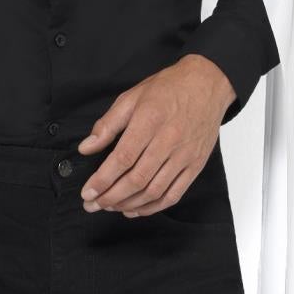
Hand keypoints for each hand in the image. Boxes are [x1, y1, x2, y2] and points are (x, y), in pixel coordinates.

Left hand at [76, 54, 234, 215]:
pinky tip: (135, 209)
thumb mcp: (132, 97)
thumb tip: (86, 148)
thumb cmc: (168, 89)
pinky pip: (174, 194)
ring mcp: (185, 156)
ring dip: (128, 204)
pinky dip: (153, 207)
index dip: (103, 179)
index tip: (88, 192)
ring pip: (154, 191)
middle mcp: (169, 140)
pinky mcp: (195, 165)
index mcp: (150, 121)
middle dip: (111, 197)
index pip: (123, 158)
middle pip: (137, 179)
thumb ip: (107, 125)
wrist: (207, 84)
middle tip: (93, 204)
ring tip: (110, 207)